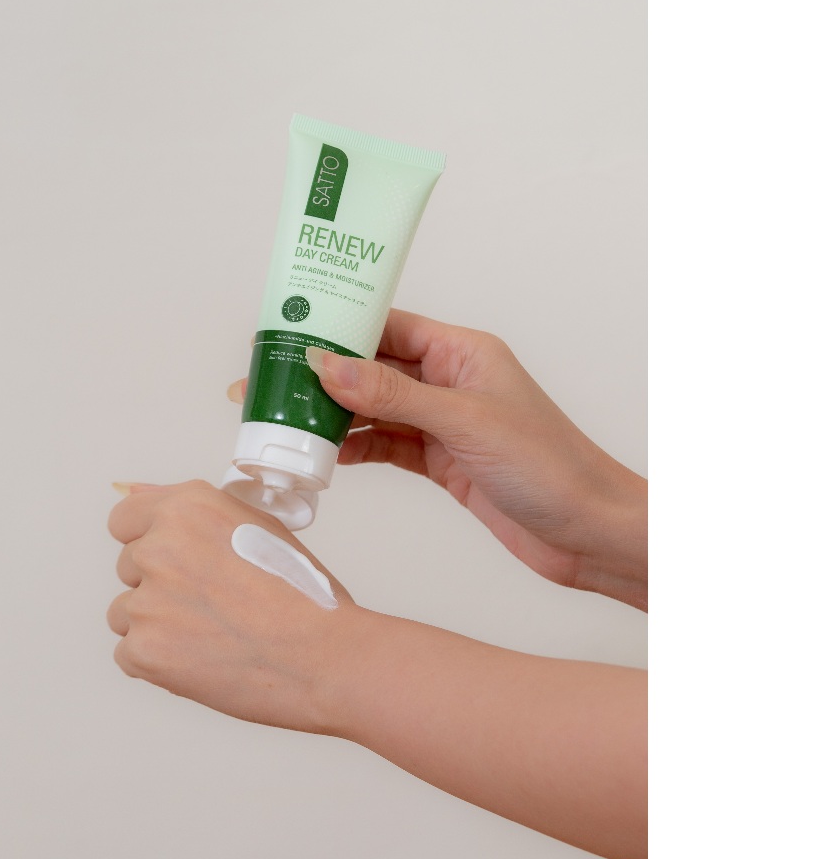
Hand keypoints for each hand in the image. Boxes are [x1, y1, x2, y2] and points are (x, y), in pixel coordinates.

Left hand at [106, 481, 355, 729]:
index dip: (151, 539)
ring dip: (158, 624)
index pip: (125, 519)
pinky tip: (203, 657)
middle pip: (128, 567)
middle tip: (215, 601)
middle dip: (161, 584)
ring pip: (126, 612)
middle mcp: (159, 548)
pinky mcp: (144, 651)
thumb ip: (189, 509)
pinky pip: (130, 653)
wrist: (322, 657)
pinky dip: (159, 661)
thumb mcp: (257, 524)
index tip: (173, 559)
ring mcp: (147, 602)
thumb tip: (134, 492)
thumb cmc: (302, 594)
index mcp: (186, 508)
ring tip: (213, 632)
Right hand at [230, 310, 646, 607]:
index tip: (291, 333)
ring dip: (333, 415)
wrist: (588, 532)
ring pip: (374, 410)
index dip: (338, 327)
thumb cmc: (551, 465)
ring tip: (282, 418)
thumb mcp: (464, 421)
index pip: (388, 326)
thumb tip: (329, 366)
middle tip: (270, 379)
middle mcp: (450, 382)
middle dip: (324, 374)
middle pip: (373, 368)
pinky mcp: (442, 462)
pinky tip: (324, 454)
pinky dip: (355, 449)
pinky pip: (386, 447)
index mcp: (463, 352)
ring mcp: (444, 424)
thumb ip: (393, 394)